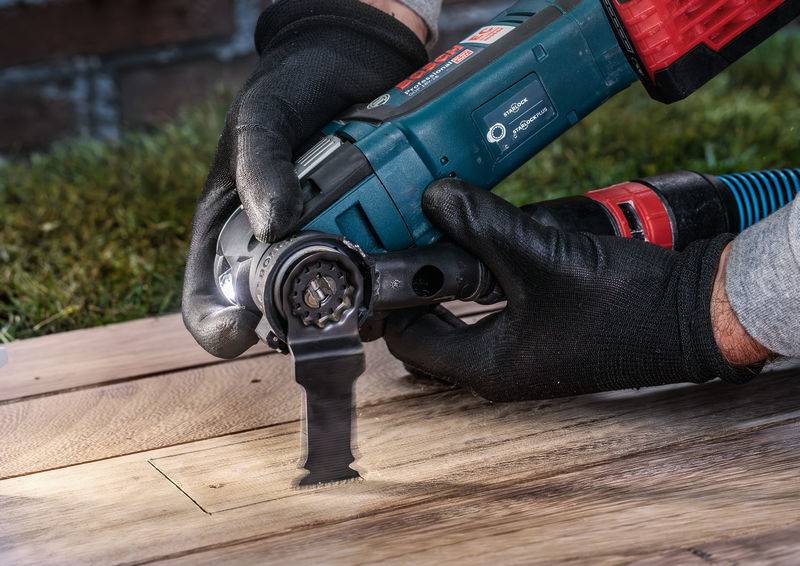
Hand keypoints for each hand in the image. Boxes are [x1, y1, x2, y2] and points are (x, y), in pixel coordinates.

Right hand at [182, 0, 426, 357]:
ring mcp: (327, 249)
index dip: (218, 324)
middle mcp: (277, 251)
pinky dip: (395, 283)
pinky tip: (410, 268)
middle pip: (280, 315)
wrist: (354, 64)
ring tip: (378, 291)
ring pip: (337, 305)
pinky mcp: (371, 241)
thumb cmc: (289, 90)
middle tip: (329, 311)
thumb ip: (261, 164)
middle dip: (305, 323)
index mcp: (228, 233)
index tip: (241, 330)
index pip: (208, 299)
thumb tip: (274, 225)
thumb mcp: (261, 117)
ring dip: (358, 309)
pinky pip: (382, 278)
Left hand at [384, 179, 753, 401]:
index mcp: (487, 366)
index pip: (408, 340)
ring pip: (464, 319)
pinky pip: (494, 311)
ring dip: (453, 282)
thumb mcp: (539, 255)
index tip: (388, 259)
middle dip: (422, 287)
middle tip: (412, 242)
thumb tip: (435, 196)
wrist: (693, 313)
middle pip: (433, 330)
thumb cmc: (624, 303)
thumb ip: (481, 223)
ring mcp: (525, 353)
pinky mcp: (545, 334)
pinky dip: (484, 282)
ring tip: (447, 239)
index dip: (392, 300)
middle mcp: (501, 368)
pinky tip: (492, 249)